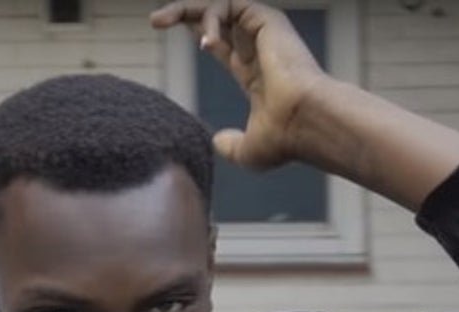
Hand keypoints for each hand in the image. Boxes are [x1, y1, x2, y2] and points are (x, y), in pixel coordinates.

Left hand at [150, 0, 328, 169]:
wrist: (304, 122)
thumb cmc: (284, 139)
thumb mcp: (249, 151)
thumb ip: (232, 146)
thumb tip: (217, 141)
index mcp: (255, 72)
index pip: (223, 42)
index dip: (199, 33)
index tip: (169, 30)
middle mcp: (260, 48)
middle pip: (216, 19)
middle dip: (184, 13)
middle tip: (154, 21)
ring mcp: (264, 32)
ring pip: (219, 5)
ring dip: (184, 9)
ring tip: (160, 22)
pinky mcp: (267, 19)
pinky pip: (228, 4)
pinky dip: (209, 17)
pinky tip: (206, 43)